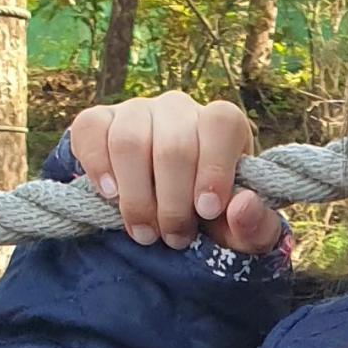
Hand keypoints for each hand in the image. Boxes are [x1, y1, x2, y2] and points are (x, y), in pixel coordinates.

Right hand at [66, 92, 284, 253]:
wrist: (159, 210)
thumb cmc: (208, 217)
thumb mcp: (240, 232)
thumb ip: (256, 227)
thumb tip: (242, 205)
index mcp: (221, 125)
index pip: (221, 124)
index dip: (214, 168)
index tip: (206, 210)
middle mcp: (179, 109)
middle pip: (174, 146)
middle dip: (173, 202)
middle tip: (174, 238)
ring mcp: (136, 110)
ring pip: (130, 141)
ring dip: (136, 197)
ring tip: (144, 232)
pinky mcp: (98, 120)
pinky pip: (91, 131)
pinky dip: (97, 166)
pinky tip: (110, 195)